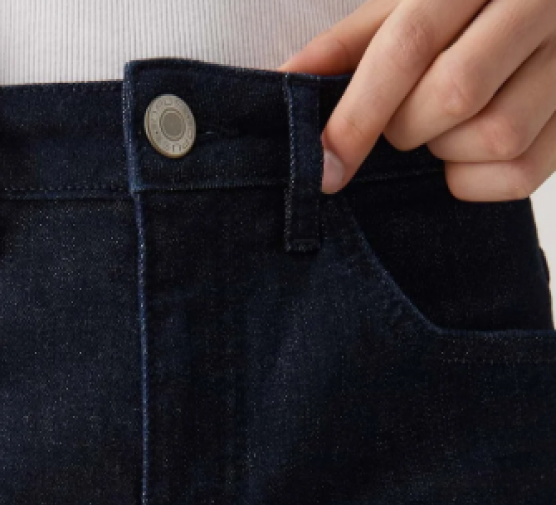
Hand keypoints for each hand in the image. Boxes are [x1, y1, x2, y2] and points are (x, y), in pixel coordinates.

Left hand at [279, 0, 555, 200]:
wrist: (547, 11)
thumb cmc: (465, 8)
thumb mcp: (405, 6)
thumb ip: (348, 46)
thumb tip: (281, 84)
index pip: (408, 44)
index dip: (357, 114)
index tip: (325, 166)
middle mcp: (539, 4)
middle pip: (453, 94)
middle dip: (407, 128)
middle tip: (404, 122)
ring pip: (494, 136)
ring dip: (447, 152)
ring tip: (445, 128)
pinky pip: (520, 175)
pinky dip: (478, 180)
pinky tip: (470, 153)